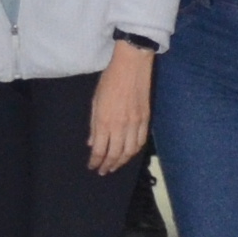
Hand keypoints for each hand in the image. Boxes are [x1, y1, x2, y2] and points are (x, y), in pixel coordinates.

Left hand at [84, 45, 153, 174]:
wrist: (132, 65)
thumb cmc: (109, 80)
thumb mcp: (95, 101)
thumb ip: (93, 124)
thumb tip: (92, 143)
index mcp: (105, 121)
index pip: (100, 150)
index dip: (96, 161)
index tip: (92, 166)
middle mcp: (120, 126)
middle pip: (115, 154)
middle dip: (108, 165)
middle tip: (103, 171)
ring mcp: (135, 124)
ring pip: (129, 151)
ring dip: (121, 162)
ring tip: (115, 166)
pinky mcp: (146, 119)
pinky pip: (141, 141)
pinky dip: (134, 151)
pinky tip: (129, 154)